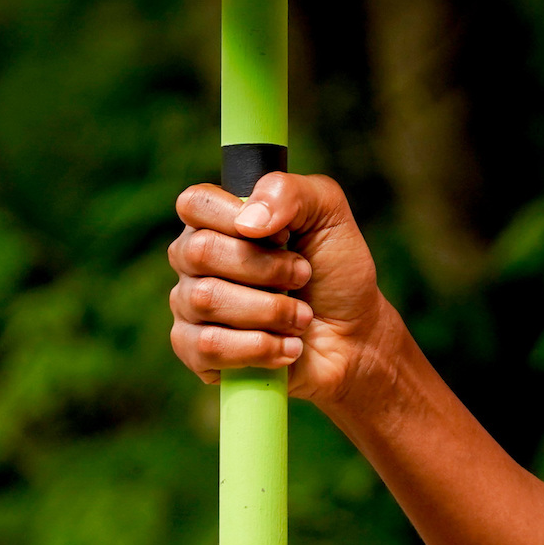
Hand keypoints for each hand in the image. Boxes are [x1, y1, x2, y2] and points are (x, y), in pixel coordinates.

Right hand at [168, 172, 389, 402]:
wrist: (353, 337)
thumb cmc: (336, 272)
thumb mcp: (328, 215)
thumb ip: (290, 192)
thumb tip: (249, 221)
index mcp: (220, 220)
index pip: (194, 202)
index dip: (236, 217)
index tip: (282, 235)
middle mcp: (195, 260)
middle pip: (200, 251)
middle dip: (266, 268)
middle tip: (303, 276)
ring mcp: (190, 306)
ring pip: (206, 300)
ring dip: (271, 310)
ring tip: (301, 317)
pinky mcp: (195, 352)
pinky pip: (208, 346)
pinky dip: (260, 347)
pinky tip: (287, 346)